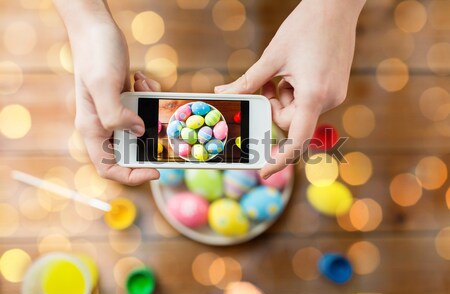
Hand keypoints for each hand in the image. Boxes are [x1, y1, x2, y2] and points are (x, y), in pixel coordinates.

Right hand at [68, 18, 159, 183]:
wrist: (97, 29)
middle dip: (149, 138)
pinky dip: (150, 96)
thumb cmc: (95, 54)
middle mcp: (103, 124)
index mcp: (92, 129)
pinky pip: (144, 108)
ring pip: (141, 128)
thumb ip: (115, 115)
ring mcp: (116, 112)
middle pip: (130, 149)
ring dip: (150, 111)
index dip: (131, 176)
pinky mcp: (126, 100)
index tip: (155, 171)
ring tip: (145, 87)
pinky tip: (143, 79)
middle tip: (160, 122)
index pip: (108, 168)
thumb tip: (137, 131)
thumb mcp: (103, 85)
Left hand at [215, 0, 364, 178]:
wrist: (336, 6)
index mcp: (314, 94)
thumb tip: (223, 92)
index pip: (297, 138)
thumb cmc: (305, 27)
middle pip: (291, 120)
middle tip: (268, 83)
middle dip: (274, 107)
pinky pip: (307, 100)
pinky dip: (294, 91)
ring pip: (298, 109)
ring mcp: (334, 94)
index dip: (280, 159)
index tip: (264, 171)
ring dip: (283, 96)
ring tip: (283, 71)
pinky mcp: (334, 87)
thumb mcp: (271, 57)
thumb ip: (248, 82)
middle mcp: (329, 99)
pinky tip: (293, 70)